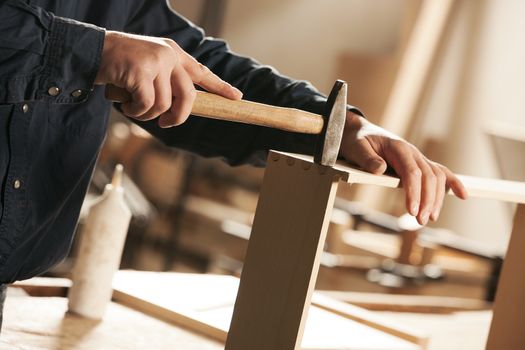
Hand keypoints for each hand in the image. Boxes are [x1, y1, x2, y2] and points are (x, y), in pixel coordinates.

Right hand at [95, 31, 241, 127]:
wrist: (92, 50)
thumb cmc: (120, 65)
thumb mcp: (149, 67)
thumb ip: (167, 81)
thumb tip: (183, 107)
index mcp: (173, 53)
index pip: (202, 72)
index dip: (220, 87)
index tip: (236, 97)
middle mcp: (168, 55)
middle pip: (188, 96)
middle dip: (178, 117)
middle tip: (166, 124)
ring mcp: (156, 62)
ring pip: (164, 105)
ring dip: (148, 115)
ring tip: (134, 108)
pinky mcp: (141, 72)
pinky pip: (146, 105)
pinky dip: (136, 112)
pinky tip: (126, 105)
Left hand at [339, 112, 467, 224]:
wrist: (360, 132)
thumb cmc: (357, 140)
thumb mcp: (356, 147)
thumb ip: (367, 158)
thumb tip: (380, 169)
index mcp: (398, 148)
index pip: (411, 172)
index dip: (414, 192)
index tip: (412, 211)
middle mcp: (412, 152)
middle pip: (428, 177)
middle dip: (427, 200)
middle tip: (420, 221)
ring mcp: (417, 158)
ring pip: (436, 177)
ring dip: (437, 199)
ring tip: (430, 218)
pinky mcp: (418, 164)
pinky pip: (439, 172)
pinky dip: (453, 183)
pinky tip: (463, 196)